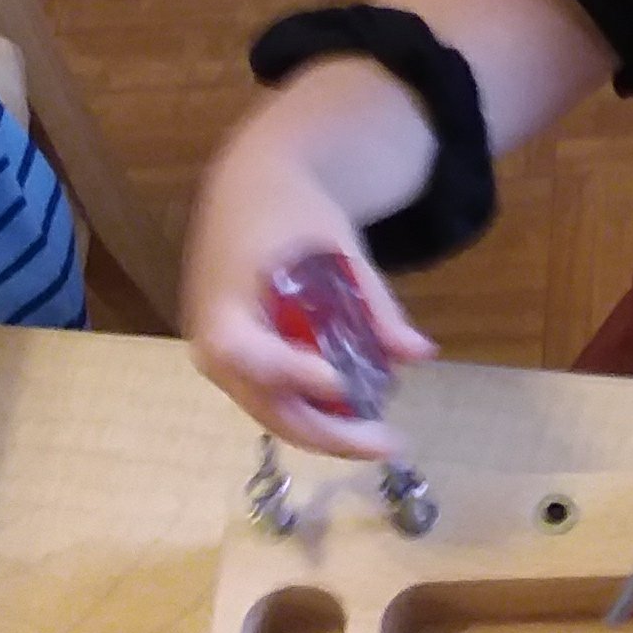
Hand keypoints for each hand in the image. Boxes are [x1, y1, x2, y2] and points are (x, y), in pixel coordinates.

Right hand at [182, 154, 430, 460]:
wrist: (251, 190)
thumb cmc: (290, 208)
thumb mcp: (336, 244)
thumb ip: (373, 302)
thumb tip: (420, 354)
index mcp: (222, 306)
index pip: (247, 353)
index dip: (293, 373)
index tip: (343, 384)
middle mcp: (212, 345)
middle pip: (266, 404)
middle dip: (329, 432)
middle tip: (390, 442)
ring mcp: (224, 362)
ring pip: (274, 412)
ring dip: (328, 431)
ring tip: (381, 437)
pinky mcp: (242, 366)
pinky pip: (276, 399)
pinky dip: (317, 412)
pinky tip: (361, 416)